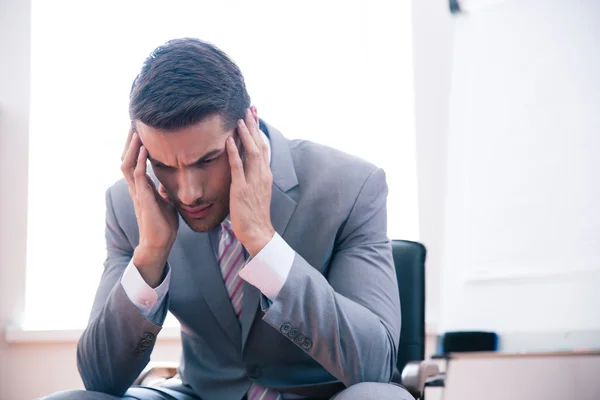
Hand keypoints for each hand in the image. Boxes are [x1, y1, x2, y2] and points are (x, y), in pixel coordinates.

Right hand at [121, 128, 178, 286]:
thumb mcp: (165, 201)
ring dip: (132, 146)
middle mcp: (136, 187)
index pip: (134, 161)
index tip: (141, 129)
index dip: (135, 145)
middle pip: (126, 158)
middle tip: (134, 122)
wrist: (159, 243)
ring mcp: (138, 192)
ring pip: (128, 164)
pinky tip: (144, 148)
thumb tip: (166, 182)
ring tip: (137, 130)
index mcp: (141, 186)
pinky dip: (140, 161)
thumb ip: (162, 190)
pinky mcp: (143, 198)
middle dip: (129, 140)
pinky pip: (138, 176)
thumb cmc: (162, 224)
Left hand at [226, 109, 274, 256]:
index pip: (263, 146)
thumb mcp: (255, 191)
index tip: (254, 114)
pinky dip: (234, 151)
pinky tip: (228, 139)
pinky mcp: (241, 189)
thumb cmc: (253, 214)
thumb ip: (251, 176)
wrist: (257, 232)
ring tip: (240, 117)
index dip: (258, 130)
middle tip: (249, 107)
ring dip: (246, 133)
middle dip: (254, 125)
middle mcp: (262, 174)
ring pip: (252, 151)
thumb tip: (244, 165)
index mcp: (265, 174)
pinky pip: (238, 167)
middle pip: (259, 143)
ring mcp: (253, 181)